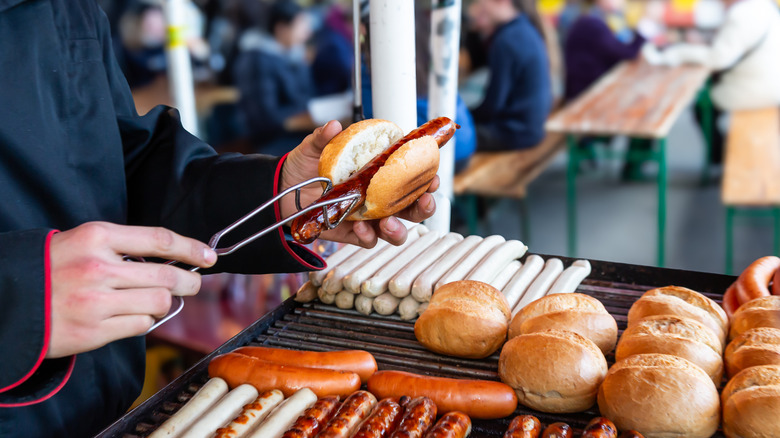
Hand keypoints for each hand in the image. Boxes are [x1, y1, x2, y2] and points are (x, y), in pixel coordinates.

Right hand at [47, 222, 216, 357]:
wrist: (8, 299)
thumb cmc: (51, 268)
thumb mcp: (83, 242)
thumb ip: (123, 247)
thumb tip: (171, 257)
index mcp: (97, 238)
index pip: (160, 240)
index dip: (191, 248)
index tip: (208, 256)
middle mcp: (98, 268)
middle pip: (167, 275)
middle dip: (189, 281)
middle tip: (193, 283)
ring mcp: (96, 301)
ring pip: (158, 302)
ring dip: (163, 302)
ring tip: (152, 299)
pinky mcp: (93, 331)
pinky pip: (141, 326)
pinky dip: (144, 321)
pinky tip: (132, 315)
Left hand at [280, 120, 438, 247]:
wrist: (281, 191)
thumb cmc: (304, 168)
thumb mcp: (313, 148)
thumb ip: (323, 137)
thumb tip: (333, 126)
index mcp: (377, 173)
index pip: (410, 175)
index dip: (426, 177)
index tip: (432, 176)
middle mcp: (378, 197)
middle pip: (411, 207)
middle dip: (424, 206)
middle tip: (425, 201)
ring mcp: (367, 217)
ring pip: (395, 230)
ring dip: (398, 229)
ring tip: (389, 224)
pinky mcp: (351, 234)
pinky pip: (367, 239)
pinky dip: (367, 236)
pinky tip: (359, 226)